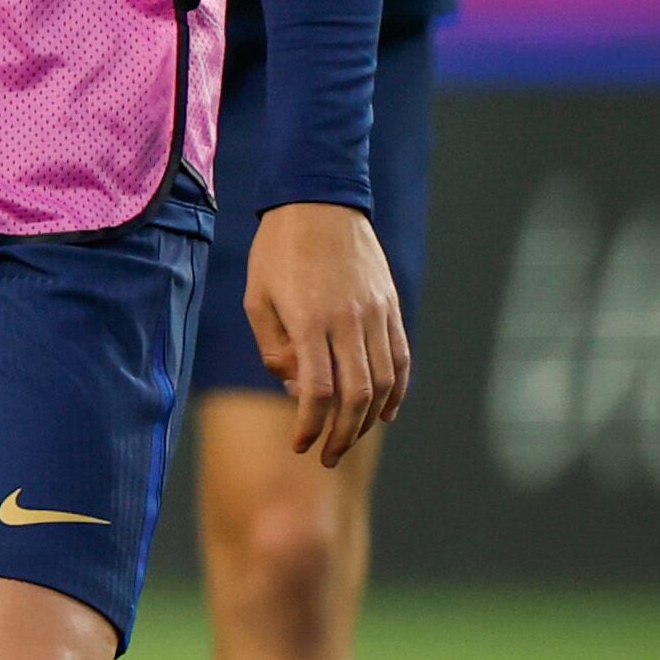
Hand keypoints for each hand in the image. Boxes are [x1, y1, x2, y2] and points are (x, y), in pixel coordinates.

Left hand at [241, 201, 409, 466]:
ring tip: (350, 437)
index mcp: (310, 321)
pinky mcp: (392, 307)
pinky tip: (385, 411)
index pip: (319, 391)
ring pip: (385, 382)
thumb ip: (275, 349)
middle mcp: (349, 321)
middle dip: (343, 434)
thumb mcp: (257, 300)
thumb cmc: (277, 253)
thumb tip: (299, 389)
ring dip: (370, 419)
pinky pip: (401, 358)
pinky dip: (397, 390)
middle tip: (327, 456)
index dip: (311, 425)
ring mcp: (377, 314)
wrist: (319, 202)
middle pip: (357, 395)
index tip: (300, 445)